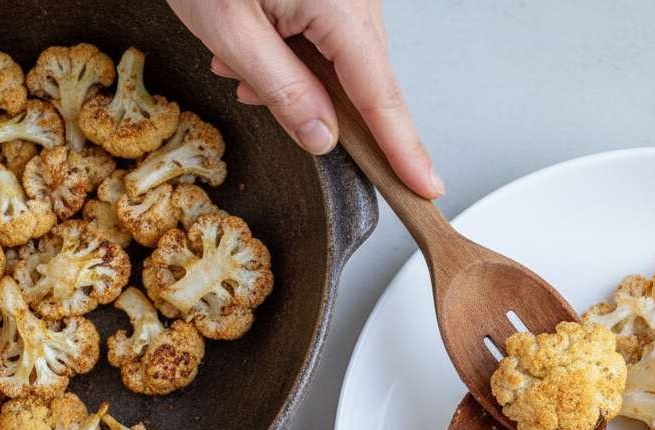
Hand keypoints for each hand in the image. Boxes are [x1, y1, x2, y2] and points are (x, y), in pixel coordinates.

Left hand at [165, 0, 442, 198]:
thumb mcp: (232, 32)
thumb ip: (283, 91)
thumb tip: (322, 137)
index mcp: (340, 7)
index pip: (381, 97)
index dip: (402, 149)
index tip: (423, 185)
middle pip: (363, 83)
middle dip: (314, 105)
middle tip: (251, 91)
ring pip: (342, 66)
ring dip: (296, 79)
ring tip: (238, 61)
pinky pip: (330, 41)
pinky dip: (296, 56)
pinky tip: (254, 45)